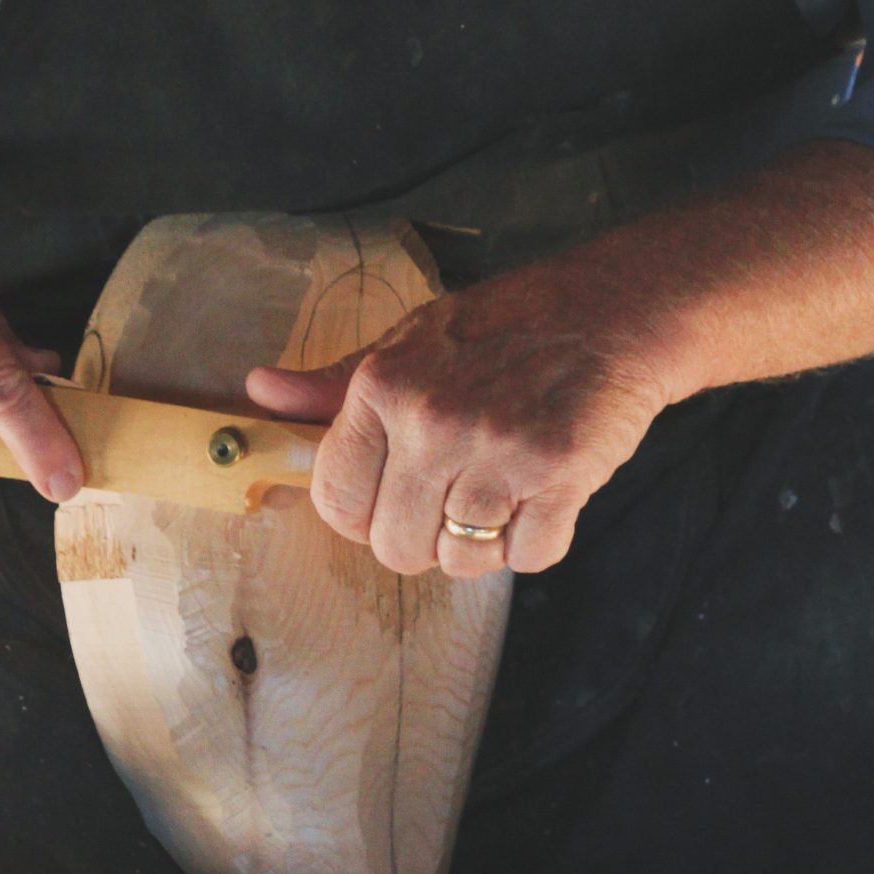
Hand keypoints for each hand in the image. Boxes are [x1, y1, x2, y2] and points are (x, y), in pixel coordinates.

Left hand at [245, 244, 670, 577]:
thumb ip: (335, 383)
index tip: (391, 499)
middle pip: (396, 548)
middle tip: (457, 493)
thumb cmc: (504, 327)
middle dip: (424, 536)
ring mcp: (498, 450)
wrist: (611, 312)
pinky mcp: (559, 475)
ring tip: (503, 490)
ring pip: (462, 560)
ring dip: (482, 542)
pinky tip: (542, 492)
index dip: (362, 515)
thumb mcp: (409, 339)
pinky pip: (527, 557)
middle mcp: (434, 421)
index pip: (337, 501)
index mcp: (384, 387)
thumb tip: (261, 392)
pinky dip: (537, 540)